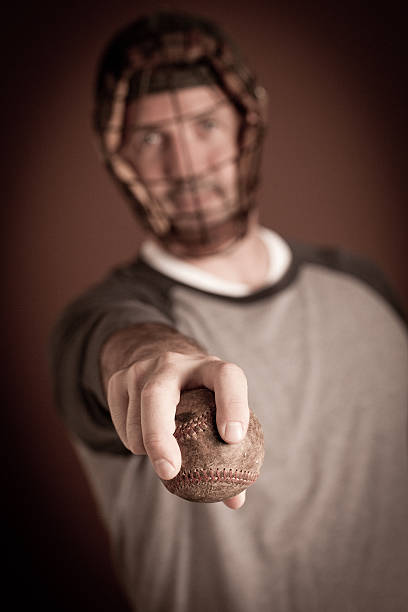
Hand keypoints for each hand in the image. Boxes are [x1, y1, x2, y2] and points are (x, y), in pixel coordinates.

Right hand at [106, 351, 248, 508]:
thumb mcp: (218, 415)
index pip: (226, 377)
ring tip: (166, 452)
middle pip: (157, 395)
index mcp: (210, 367)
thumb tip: (235, 501)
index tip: (233, 439)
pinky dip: (134, 443)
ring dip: (148, 449)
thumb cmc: (202, 401)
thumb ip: (229, 455)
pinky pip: (123, 426)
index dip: (232, 404)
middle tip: (170, 472)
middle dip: (160, 435)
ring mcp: (142, 369)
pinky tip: (147, 437)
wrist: (163, 367)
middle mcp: (174, 363)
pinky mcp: (118, 379)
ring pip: (136, 421)